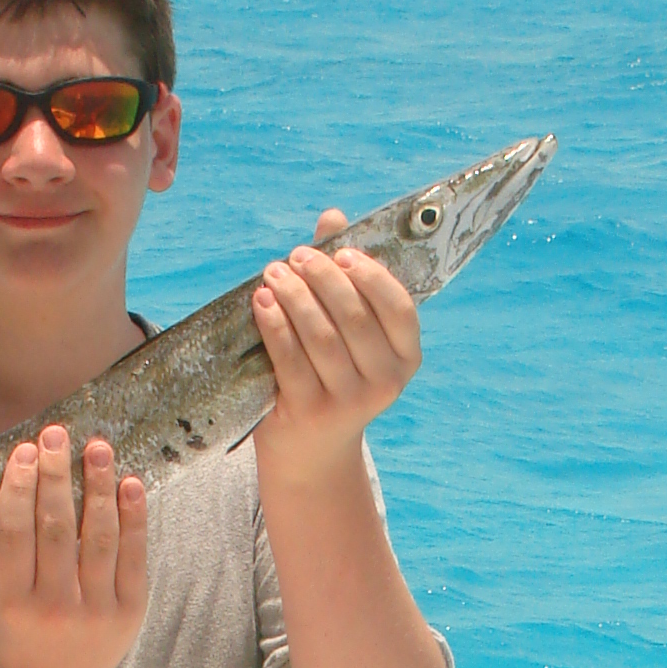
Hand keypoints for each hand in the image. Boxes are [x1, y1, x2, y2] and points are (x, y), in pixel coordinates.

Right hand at [0, 426, 148, 667]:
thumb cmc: (22, 638)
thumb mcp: (5, 602)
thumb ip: (18, 554)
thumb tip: (35, 481)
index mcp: (14, 604)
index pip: (14, 533)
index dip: (18, 488)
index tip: (23, 452)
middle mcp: (56, 608)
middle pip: (56, 528)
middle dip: (56, 476)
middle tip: (56, 435)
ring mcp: (96, 613)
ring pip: (98, 538)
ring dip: (98, 487)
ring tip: (97, 447)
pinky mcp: (129, 615)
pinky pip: (133, 558)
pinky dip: (133, 519)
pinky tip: (129, 484)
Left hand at [253, 211, 420, 484]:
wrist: (310, 450)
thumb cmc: (330, 375)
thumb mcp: (346, 331)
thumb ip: (343, 275)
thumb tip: (333, 217)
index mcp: (405, 358)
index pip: (399, 308)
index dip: (371, 275)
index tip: (341, 252)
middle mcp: (385, 382)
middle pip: (355, 316)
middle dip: (322, 278)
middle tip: (295, 256)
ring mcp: (349, 401)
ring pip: (321, 335)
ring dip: (293, 296)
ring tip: (273, 273)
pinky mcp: (311, 412)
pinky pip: (290, 358)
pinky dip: (274, 324)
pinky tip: (261, 301)